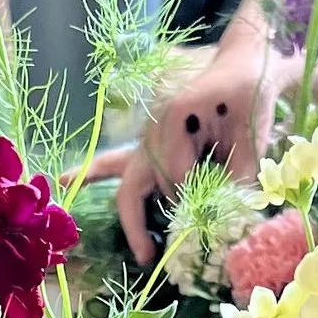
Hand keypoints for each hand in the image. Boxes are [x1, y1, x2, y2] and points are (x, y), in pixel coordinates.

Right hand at [110, 25, 280, 262]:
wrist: (245, 61)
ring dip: (109, 199)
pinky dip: (99, 172)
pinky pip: (121, 160)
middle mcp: (154, 130)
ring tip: (93, 224)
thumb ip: (239, 175)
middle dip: (138, 224)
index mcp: (175, 121)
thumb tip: (231, 217)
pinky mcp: (155, 141)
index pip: (175, 178)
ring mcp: (150, 136)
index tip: (206, 223)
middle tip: (147, 257)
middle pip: (135, 184)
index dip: (192, 204)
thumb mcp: (251, 134)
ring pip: (122, 173)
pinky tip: (67, 180)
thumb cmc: (249, 93)